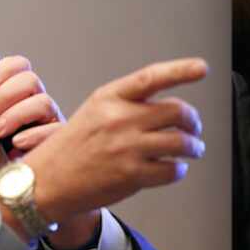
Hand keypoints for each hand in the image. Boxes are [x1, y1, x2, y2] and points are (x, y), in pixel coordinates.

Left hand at [0, 55, 63, 167]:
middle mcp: (39, 104)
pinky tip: (17, 143)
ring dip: (15, 114)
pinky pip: (53, 130)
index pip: (20, 68)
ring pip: (42, 102)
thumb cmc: (7, 156)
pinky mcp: (61, 140)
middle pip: (31, 80)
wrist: (20, 187)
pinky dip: (33, 135)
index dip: (6, 68)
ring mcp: (52, 120)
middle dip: (5, 94)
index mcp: (22, 96)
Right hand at [23, 58, 206, 223]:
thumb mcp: (96, 110)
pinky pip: (173, 170)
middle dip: (194, 121)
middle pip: (177, 111)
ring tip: (193, 149)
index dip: (180, 70)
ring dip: (194, 147)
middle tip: (195, 128)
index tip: (202, 68)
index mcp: (110, 97)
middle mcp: (120, 119)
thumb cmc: (74, 145)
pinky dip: (179, 169)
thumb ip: (129, 103)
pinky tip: (174, 168)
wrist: (48, 181)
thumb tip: (171, 106)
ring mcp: (127, 147)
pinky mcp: (131, 175)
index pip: (152, 77)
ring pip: (181, 142)